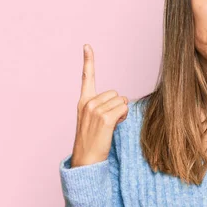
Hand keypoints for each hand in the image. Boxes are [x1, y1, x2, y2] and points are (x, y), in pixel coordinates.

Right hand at [71, 44, 128, 166]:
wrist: (86, 160)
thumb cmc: (93, 141)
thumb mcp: (94, 120)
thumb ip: (103, 107)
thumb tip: (122, 101)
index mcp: (83, 101)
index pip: (87, 77)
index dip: (88, 61)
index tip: (87, 46)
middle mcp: (88, 103)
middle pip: (116, 93)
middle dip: (117, 106)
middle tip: (109, 122)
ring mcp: (95, 110)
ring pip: (121, 101)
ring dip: (122, 113)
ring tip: (110, 126)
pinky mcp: (105, 118)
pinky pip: (123, 109)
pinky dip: (123, 117)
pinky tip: (114, 127)